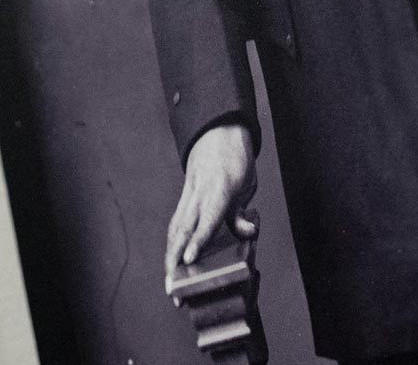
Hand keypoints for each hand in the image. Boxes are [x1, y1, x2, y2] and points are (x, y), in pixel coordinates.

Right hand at [164, 121, 257, 286]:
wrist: (217, 131)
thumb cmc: (235, 159)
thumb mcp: (248, 182)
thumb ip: (242, 210)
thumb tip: (247, 231)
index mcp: (220, 187)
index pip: (208, 218)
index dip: (198, 240)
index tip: (189, 259)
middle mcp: (200, 192)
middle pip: (184, 228)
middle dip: (176, 258)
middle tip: (173, 285)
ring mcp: (190, 194)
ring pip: (176, 227)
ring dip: (170, 255)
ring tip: (170, 282)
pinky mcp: (185, 197)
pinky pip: (176, 222)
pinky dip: (173, 243)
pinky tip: (171, 260)